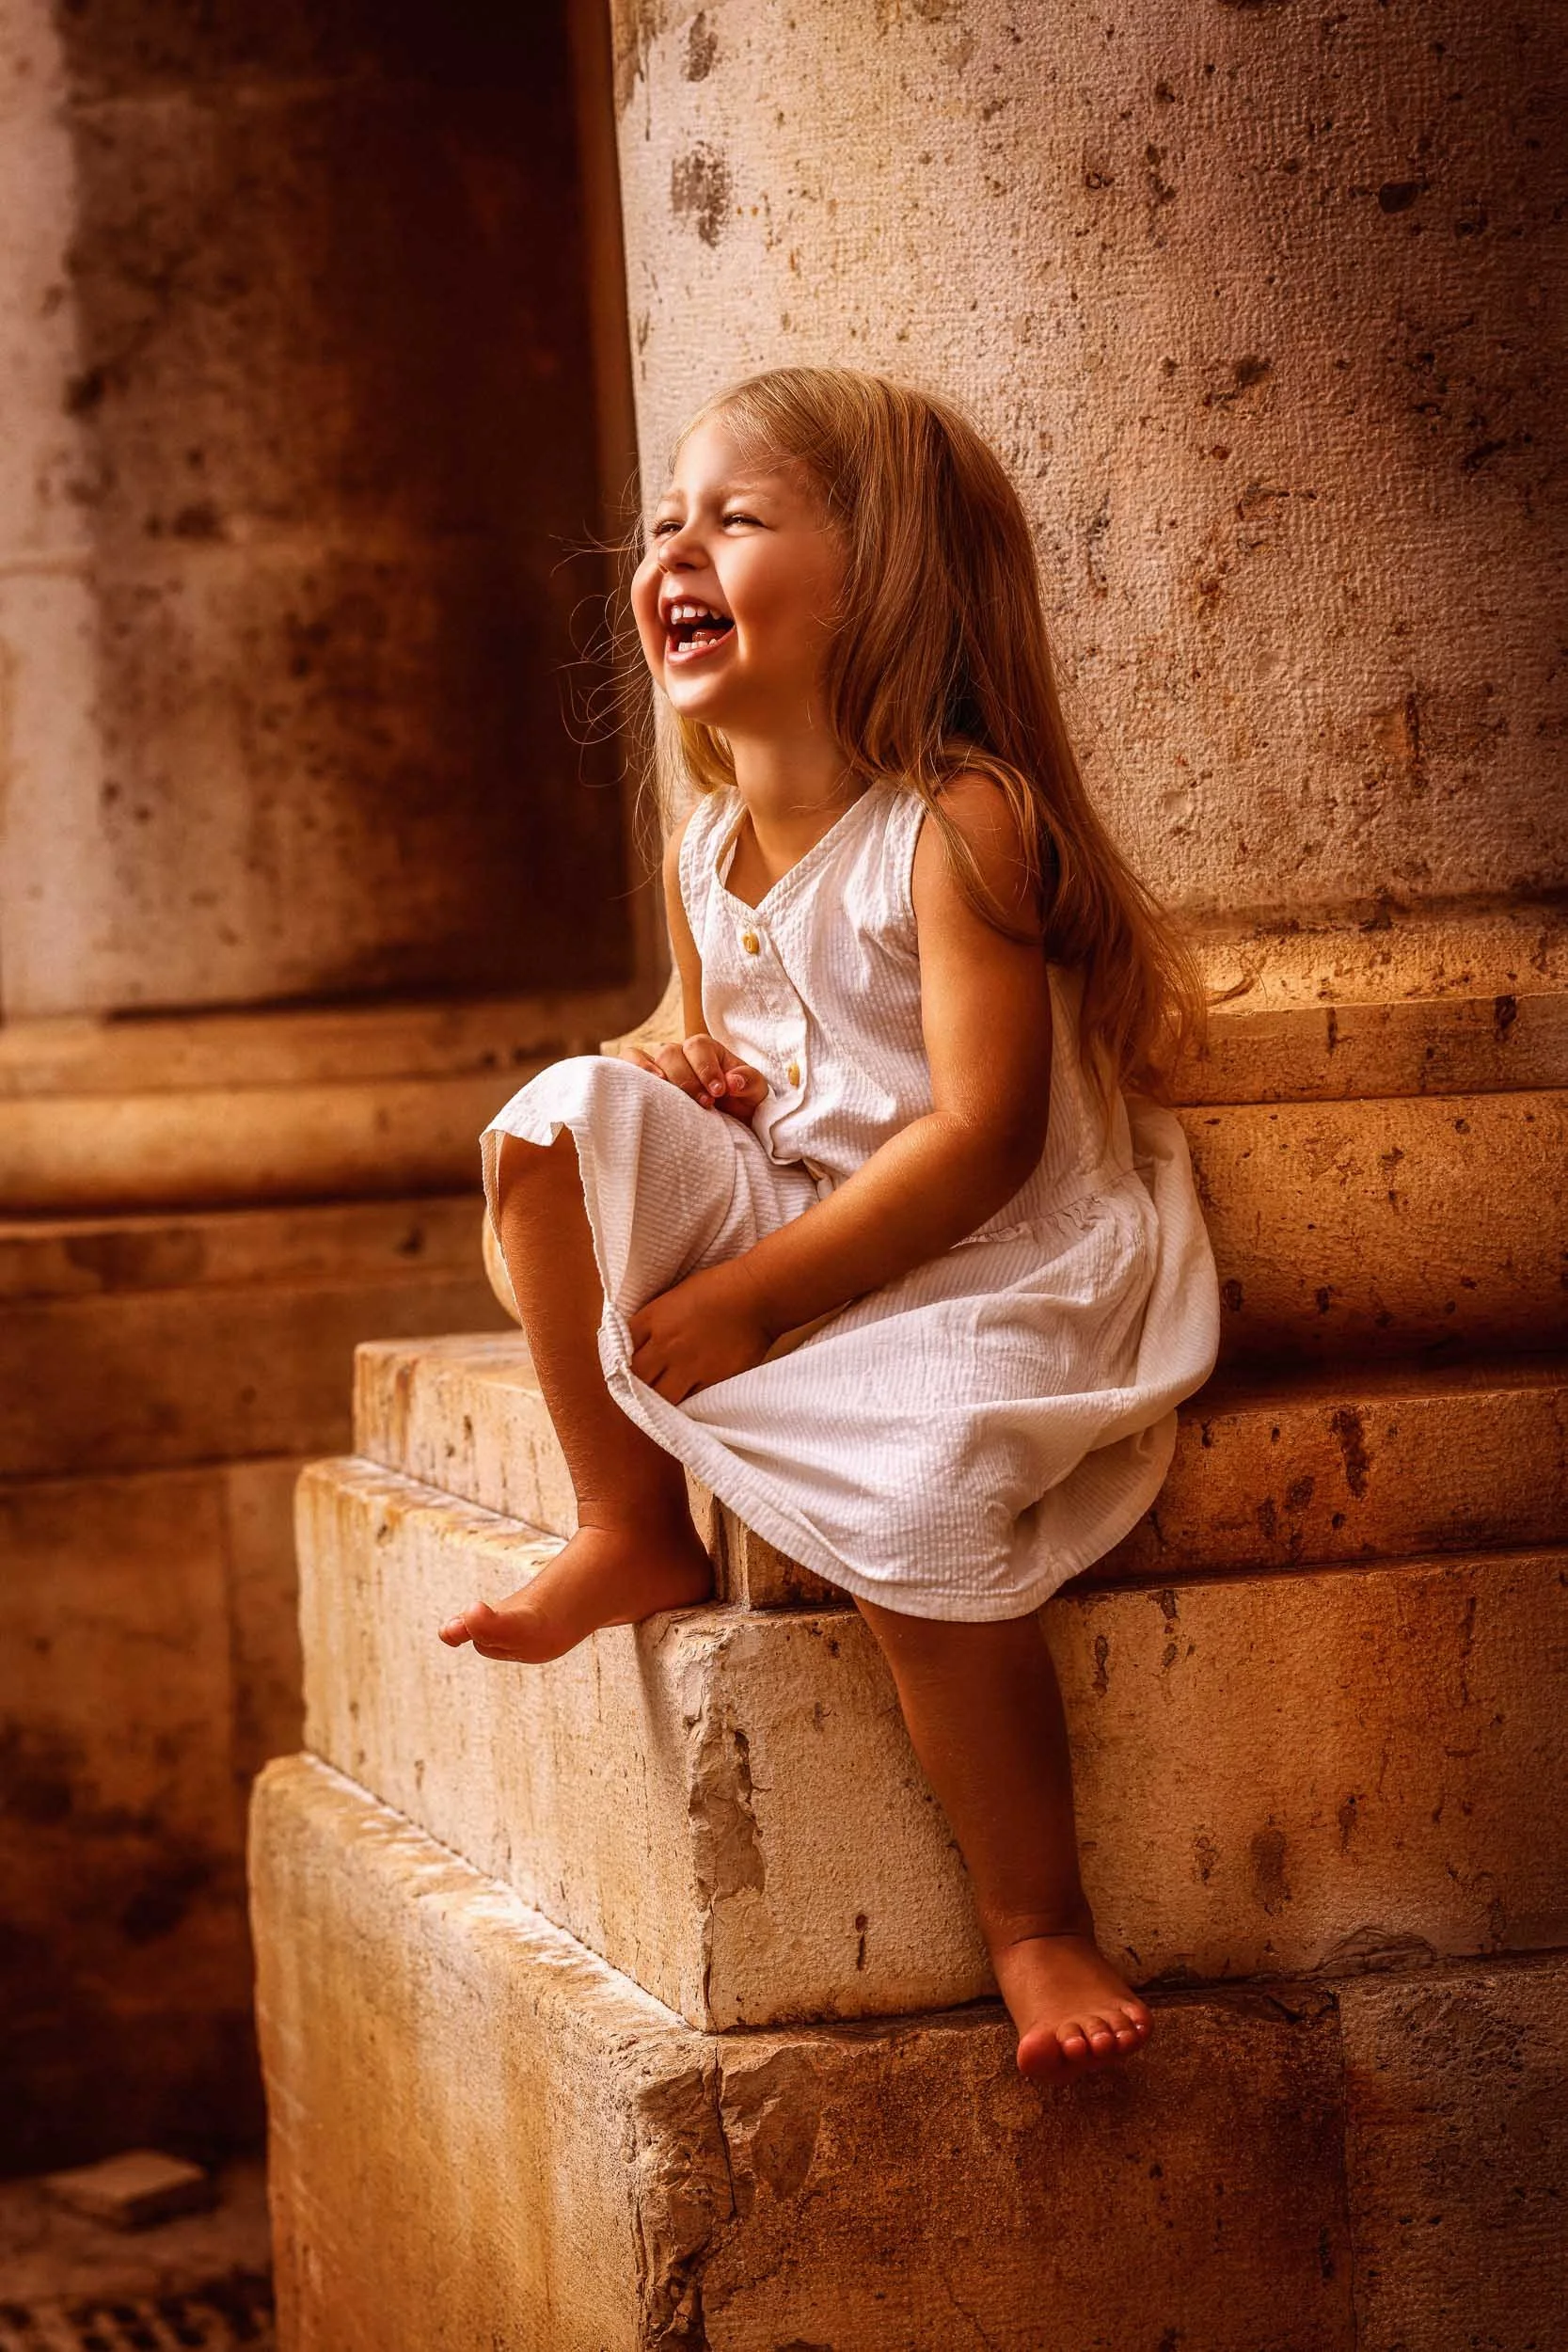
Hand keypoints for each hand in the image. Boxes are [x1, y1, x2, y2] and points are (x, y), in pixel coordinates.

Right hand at [617, 1032, 768, 1121]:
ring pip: (649, 1057)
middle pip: (671, 1052)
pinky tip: (641, 1086)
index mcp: (706, 1050)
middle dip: (687, 1080)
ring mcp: (660, 1066)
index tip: (718, 1092)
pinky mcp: (644, 1080)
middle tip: (705, 1104)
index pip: (698, 1047)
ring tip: (666, 1092)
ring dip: (656, 1075)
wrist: (729, 1123)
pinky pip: (627, 1064)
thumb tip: (733, 1080)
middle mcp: (680, 1053)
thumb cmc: (740, 1103)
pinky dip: (631, 1070)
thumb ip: (750, 1081)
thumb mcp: (755, 1092)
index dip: (706, 1068)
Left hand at [627, 1262, 774, 1402]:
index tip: (626, 1367)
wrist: (758, 1295)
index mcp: (654, 1318)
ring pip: (661, 1397)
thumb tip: (637, 1343)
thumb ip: (653, 1320)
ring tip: (664, 1398)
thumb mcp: (674, 1295)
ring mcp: (689, 1364)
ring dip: (659, 1399)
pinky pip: (691, 1401)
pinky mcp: (713, 1379)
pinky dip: (687, 1402)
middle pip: (636, 1378)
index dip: (620, 1362)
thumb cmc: (718, 1288)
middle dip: (636, 1385)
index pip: (620, 1349)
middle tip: (643, 1388)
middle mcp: (666, 1344)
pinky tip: (688, 1397)